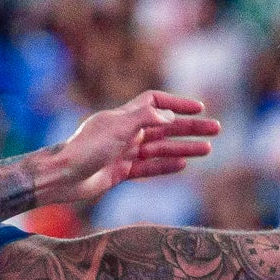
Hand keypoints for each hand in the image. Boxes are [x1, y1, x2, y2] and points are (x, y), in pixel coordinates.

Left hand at [42, 91, 219, 207]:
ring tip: (208, 150)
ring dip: (184, 147)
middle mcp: (125, 133)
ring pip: (160, 148)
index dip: (177, 103)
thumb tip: (168, 116)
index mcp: (124, 117)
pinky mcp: (120, 173)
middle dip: (190, 127)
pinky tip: (183, 164)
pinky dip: (166, 165)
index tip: (198, 108)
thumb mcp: (116, 128)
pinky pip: (148, 168)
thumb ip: (144, 118)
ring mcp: (124, 153)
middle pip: (165, 126)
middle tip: (216, 129)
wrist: (63, 177)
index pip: (155, 102)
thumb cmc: (85, 149)